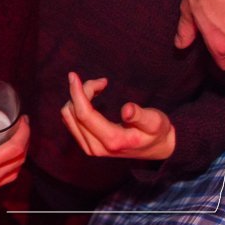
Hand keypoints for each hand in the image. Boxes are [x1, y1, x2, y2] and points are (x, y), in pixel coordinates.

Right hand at [0, 105, 28, 207]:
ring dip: (19, 157)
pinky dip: (8, 168)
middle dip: (25, 142)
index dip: (24, 132)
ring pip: (12, 175)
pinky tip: (1, 157)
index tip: (23, 119)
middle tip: (21, 126)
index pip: (15, 149)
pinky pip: (1, 181)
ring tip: (15, 140)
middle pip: (18, 162)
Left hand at [60, 73, 174, 160]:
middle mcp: (97, 148)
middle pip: (74, 113)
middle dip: (82, 91)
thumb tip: (127, 110)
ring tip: (99, 88)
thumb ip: (140, 116)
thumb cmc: (156, 132)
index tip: (74, 75)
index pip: (84, 115)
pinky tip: (92, 97)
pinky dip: (76, 105)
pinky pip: (70, 121)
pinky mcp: (87, 144)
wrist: (156, 149)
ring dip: (78, 98)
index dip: (77, 93)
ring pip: (68, 117)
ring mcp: (90, 148)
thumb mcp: (155, 122)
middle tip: (103, 82)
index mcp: (113, 140)